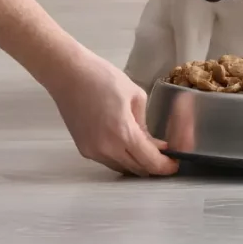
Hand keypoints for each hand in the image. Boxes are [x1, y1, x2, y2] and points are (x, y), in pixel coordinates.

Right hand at [46, 49, 178, 176]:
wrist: (67, 73)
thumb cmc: (101, 77)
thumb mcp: (135, 95)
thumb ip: (146, 124)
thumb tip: (154, 143)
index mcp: (122, 132)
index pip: (150, 162)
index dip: (166, 166)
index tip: (174, 163)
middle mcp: (106, 148)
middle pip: (137, 170)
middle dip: (153, 165)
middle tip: (163, 154)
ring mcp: (92, 151)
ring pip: (122, 167)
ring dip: (136, 162)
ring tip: (145, 147)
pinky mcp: (83, 149)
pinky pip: (107, 161)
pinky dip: (120, 157)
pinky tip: (124, 143)